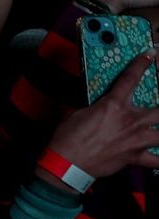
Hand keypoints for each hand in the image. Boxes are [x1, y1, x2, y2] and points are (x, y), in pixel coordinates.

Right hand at [43, 52, 158, 187]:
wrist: (68, 162)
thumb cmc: (69, 137)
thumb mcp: (79, 113)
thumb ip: (96, 107)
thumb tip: (101, 106)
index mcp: (114, 106)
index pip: (131, 79)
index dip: (141, 65)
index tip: (149, 55)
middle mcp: (130, 121)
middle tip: (157, 104)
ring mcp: (136, 140)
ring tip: (157, 128)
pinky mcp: (135, 157)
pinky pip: (156, 159)